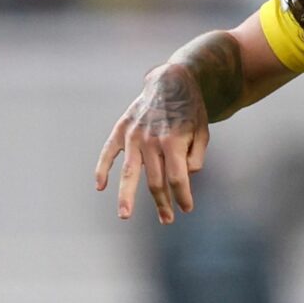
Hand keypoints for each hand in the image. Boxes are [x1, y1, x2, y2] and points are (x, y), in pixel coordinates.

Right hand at [94, 62, 210, 222]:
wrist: (171, 82)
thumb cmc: (190, 112)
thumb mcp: (203, 133)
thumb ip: (196, 158)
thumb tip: (183, 177)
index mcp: (174, 141)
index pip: (177, 178)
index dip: (182, 196)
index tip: (186, 209)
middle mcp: (151, 140)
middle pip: (155, 181)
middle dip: (162, 203)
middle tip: (167, 220)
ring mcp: (133, 135)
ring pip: (129, 173)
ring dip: (126, 197)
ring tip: (124, 215)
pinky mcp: (121, 129)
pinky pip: (108, 152)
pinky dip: (102, 169)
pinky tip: (100, 186)